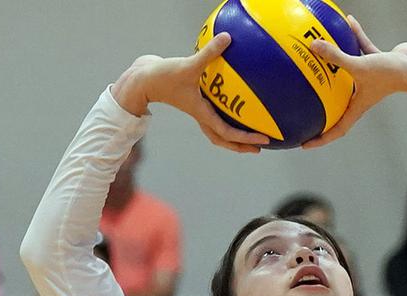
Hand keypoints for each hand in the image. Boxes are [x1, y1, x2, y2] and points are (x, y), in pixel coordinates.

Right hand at [112, 34, 268, 152]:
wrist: (143, 79)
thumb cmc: (163, 76)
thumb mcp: (188, 64)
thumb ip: (209, 53)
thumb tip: (228, 38)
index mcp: (202, 113)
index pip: (227, 132)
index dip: (246, 138)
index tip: (263, 140)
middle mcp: (202, 116)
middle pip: (223, 139)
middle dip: (242, 145)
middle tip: (261, 146)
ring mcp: (198, 111)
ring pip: (218, 131)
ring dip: (234, 136)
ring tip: (251, 134)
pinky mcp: (195, 102)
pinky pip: (215, 114)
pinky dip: (227, 116)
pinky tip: (236, 105)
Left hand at [303, 16, 406, 147]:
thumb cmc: (390, 73)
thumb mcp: (359, 66)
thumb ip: (336, 56)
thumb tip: (313, 45)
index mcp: (358, 106)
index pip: (337, 129)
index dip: (321, 139)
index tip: (305, 144)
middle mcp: (362, 95)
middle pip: (338, 104)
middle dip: (323, 105)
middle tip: (304, 103)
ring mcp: (369, 78)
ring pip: (347, 73)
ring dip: (335, 63)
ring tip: (320, 52)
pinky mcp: (377, 62)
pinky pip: (361, 49)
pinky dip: (355, 37)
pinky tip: (348, 21)